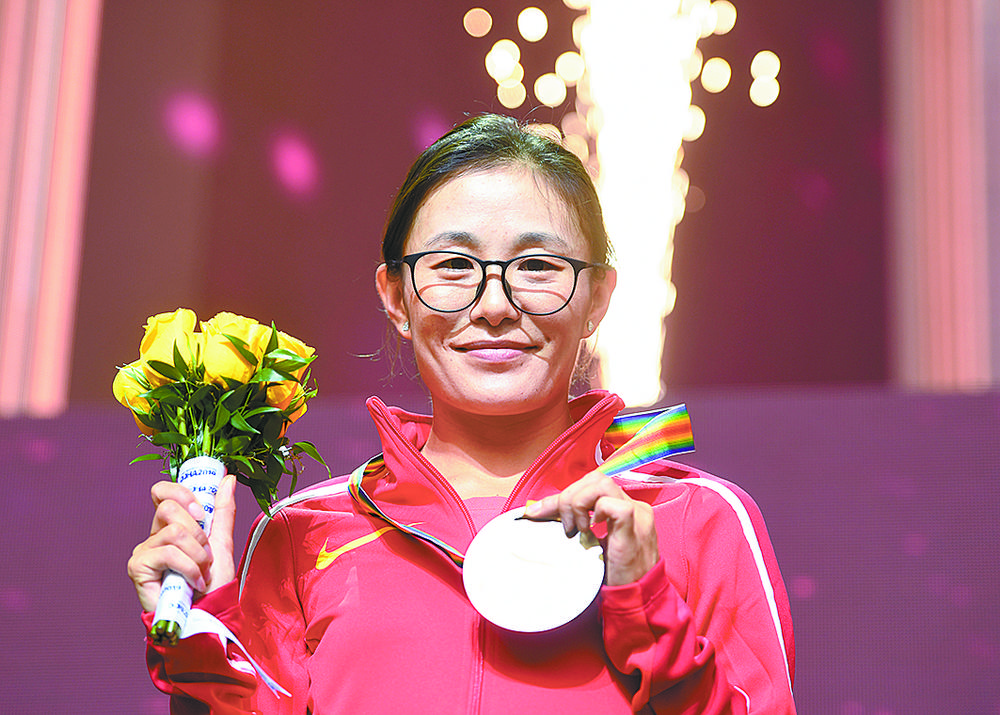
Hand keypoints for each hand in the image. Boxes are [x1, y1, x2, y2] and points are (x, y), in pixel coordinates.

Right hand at [127, 474, 236, 611]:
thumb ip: (222, 511)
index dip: (181, 493)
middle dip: (198, 532)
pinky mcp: (138, 567)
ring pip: (174, 531)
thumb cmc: (212, 585)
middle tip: (206, 554)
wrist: (206, 616)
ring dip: (198, 554)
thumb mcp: (222, 542)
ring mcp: (144, 551)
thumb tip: (227, 478)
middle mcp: (154, 535)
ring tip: (202, 572)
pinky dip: (189, 567)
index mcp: (171, 525)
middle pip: (169, 508)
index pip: (163, 492)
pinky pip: (168, 552)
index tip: (202, 512)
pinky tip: (194, 582)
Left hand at [524, 470, 658, 585]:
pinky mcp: (635, 529)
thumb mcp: (593, 544)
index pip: (591, 485)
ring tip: (577, 529)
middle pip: (595, 479)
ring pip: (602, 484)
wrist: (636, 601)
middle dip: (567, 496)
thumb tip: (544, 515)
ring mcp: (638, 515)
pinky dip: (596, 512)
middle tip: (562, 525)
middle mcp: (634, 506)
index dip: (563, 494)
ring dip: (578, 503)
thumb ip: (580, 526)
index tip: (537, 511)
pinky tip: (590, 530)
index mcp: (624, 508)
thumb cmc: (614, 576)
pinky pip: (614, 505)